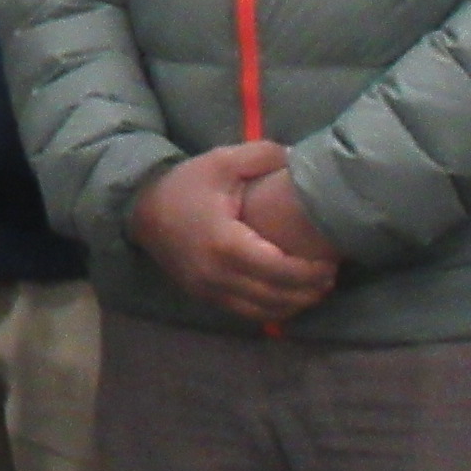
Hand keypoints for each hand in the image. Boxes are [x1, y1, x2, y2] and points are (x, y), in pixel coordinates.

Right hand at [129, 141, 336, 324]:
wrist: (140, 209)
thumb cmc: (185, 185)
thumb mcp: (221, 161)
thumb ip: (263, 156)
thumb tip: (300, 158)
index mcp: (226, 243)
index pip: (280, 270)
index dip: (311, 272)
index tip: (331, 261)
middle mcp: (218, 275)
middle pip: (277, 296)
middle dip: (310, 290)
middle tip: (330, 275)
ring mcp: (210, 290)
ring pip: (264, 311)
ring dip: (295, 304)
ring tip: (315, 288)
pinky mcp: (206, 297)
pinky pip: (247, 314)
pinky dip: (273, 309)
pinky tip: (288, 297)